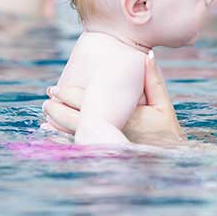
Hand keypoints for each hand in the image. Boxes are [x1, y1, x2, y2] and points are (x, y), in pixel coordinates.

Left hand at [43, 53, 185, 144]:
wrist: (171, 159)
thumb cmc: (168, 131)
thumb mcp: (164, 105)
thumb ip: (153, 81)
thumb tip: (147, 56)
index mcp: (125, 117)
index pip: (90, 104)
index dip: (69, 96)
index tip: (55, 89)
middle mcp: (112, 132)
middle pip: (77, 120)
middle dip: (58, 110)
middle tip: (46, 101)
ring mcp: (109, 146)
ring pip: (76, 135)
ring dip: (58, 126)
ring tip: (45, 118)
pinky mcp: (107, 155)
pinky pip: (82, 148)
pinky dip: (65, 142)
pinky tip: (55, 138)